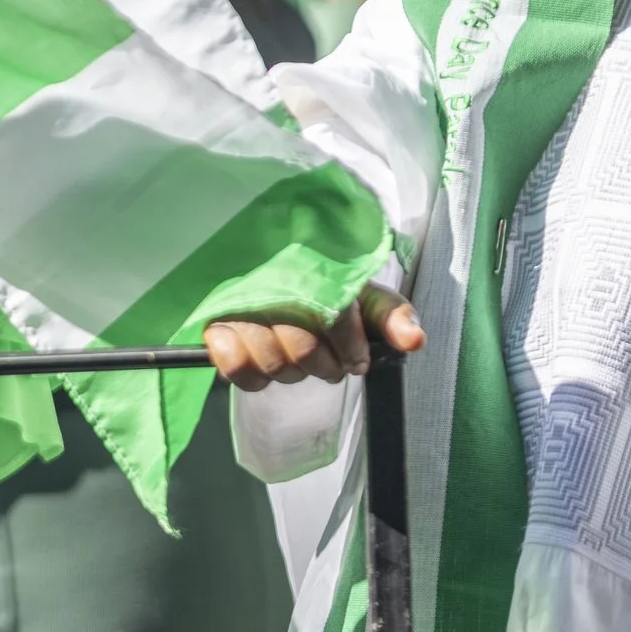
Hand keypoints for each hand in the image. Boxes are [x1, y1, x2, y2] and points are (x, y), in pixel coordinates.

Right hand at [204, 282, 423, 390]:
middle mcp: (275, 285)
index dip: (349, 347)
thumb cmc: (327, 286)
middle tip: (326, 360)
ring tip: (293, 359)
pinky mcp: (216, 325)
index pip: (336, 315)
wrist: (274, 262)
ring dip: (288, 369)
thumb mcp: (364, 296)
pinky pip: (233, 365)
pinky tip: (257, 357)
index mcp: (314, 272)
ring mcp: (242, 305)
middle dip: (322, 364)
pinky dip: (246, 370)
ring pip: (271, 362)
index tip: (356, 360)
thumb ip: (391, 315)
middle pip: (303, 349)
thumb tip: (414, 341)